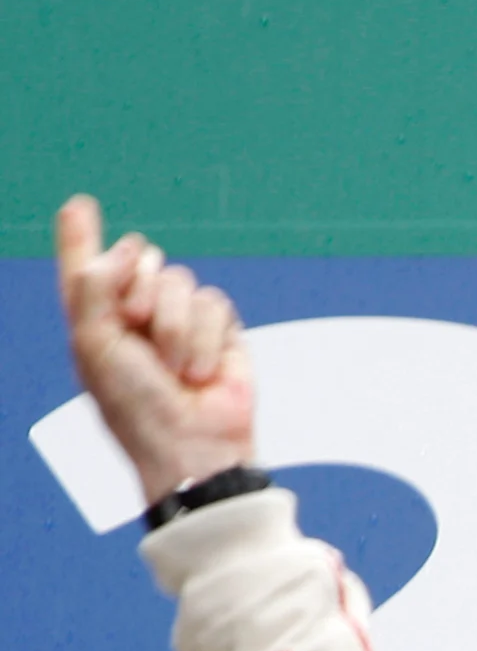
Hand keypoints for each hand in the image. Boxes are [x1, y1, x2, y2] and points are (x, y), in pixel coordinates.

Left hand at [53, 197, 254, 506]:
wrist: (193, 445)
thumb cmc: (136, 407)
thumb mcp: (94, 343)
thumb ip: (95, 285)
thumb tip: (130, 248)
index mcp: (97, 318)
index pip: (87, 268)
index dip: (81, 236)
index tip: (80, 205)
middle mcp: (137, 315)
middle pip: (140, 258)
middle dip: (139, 290)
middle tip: (138, 329)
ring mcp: (181, 322)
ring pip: (179, 281)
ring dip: (176, 327)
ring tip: (176, 369)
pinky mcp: (222, 332)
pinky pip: (215, 304)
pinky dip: (207, 340)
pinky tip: (202, 371)